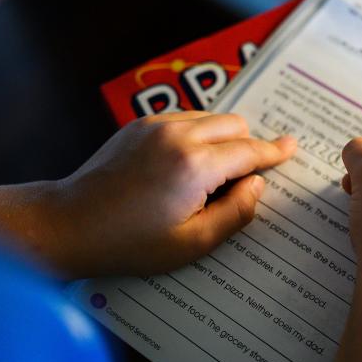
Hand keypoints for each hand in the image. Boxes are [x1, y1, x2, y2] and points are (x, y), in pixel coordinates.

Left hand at [46, 111, 294, 277]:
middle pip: (234, 125)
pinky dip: (196, 135)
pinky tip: (183, 166)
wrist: (69, 223)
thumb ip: (235, 213)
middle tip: (243, 178)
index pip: (249, 151)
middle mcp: (179, 135)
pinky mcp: (138, 125)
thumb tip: (257, 185)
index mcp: (196, 165)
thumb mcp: (192, 242)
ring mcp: (156, 125)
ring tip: (209, 177)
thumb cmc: (130, 242)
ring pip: (209, 118)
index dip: (274, 153)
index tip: (291, 148)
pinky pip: (184, 119)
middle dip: (246, 146)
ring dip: (221, 139)